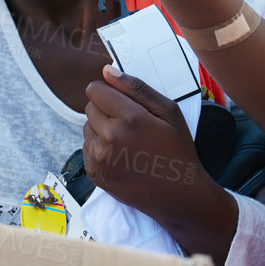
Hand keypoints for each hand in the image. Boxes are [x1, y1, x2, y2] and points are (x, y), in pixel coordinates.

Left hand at [83, 66, 235, 263]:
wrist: (178, 194)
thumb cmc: (177, 149)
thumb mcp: (168, 111)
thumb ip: (137, 88)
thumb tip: (106, 71)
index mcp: (129, 118)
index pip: (94, 90)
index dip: (108, 92)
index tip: (122, 101)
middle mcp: (109, 137)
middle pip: (89, 108)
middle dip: (105, 110)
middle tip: (129, 124)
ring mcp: (99, 157)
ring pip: (86, 128)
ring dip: (101, 130)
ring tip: (126, 142)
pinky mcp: (94, 173)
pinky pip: (86, 148)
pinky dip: (99, 148)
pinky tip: (120, 156)